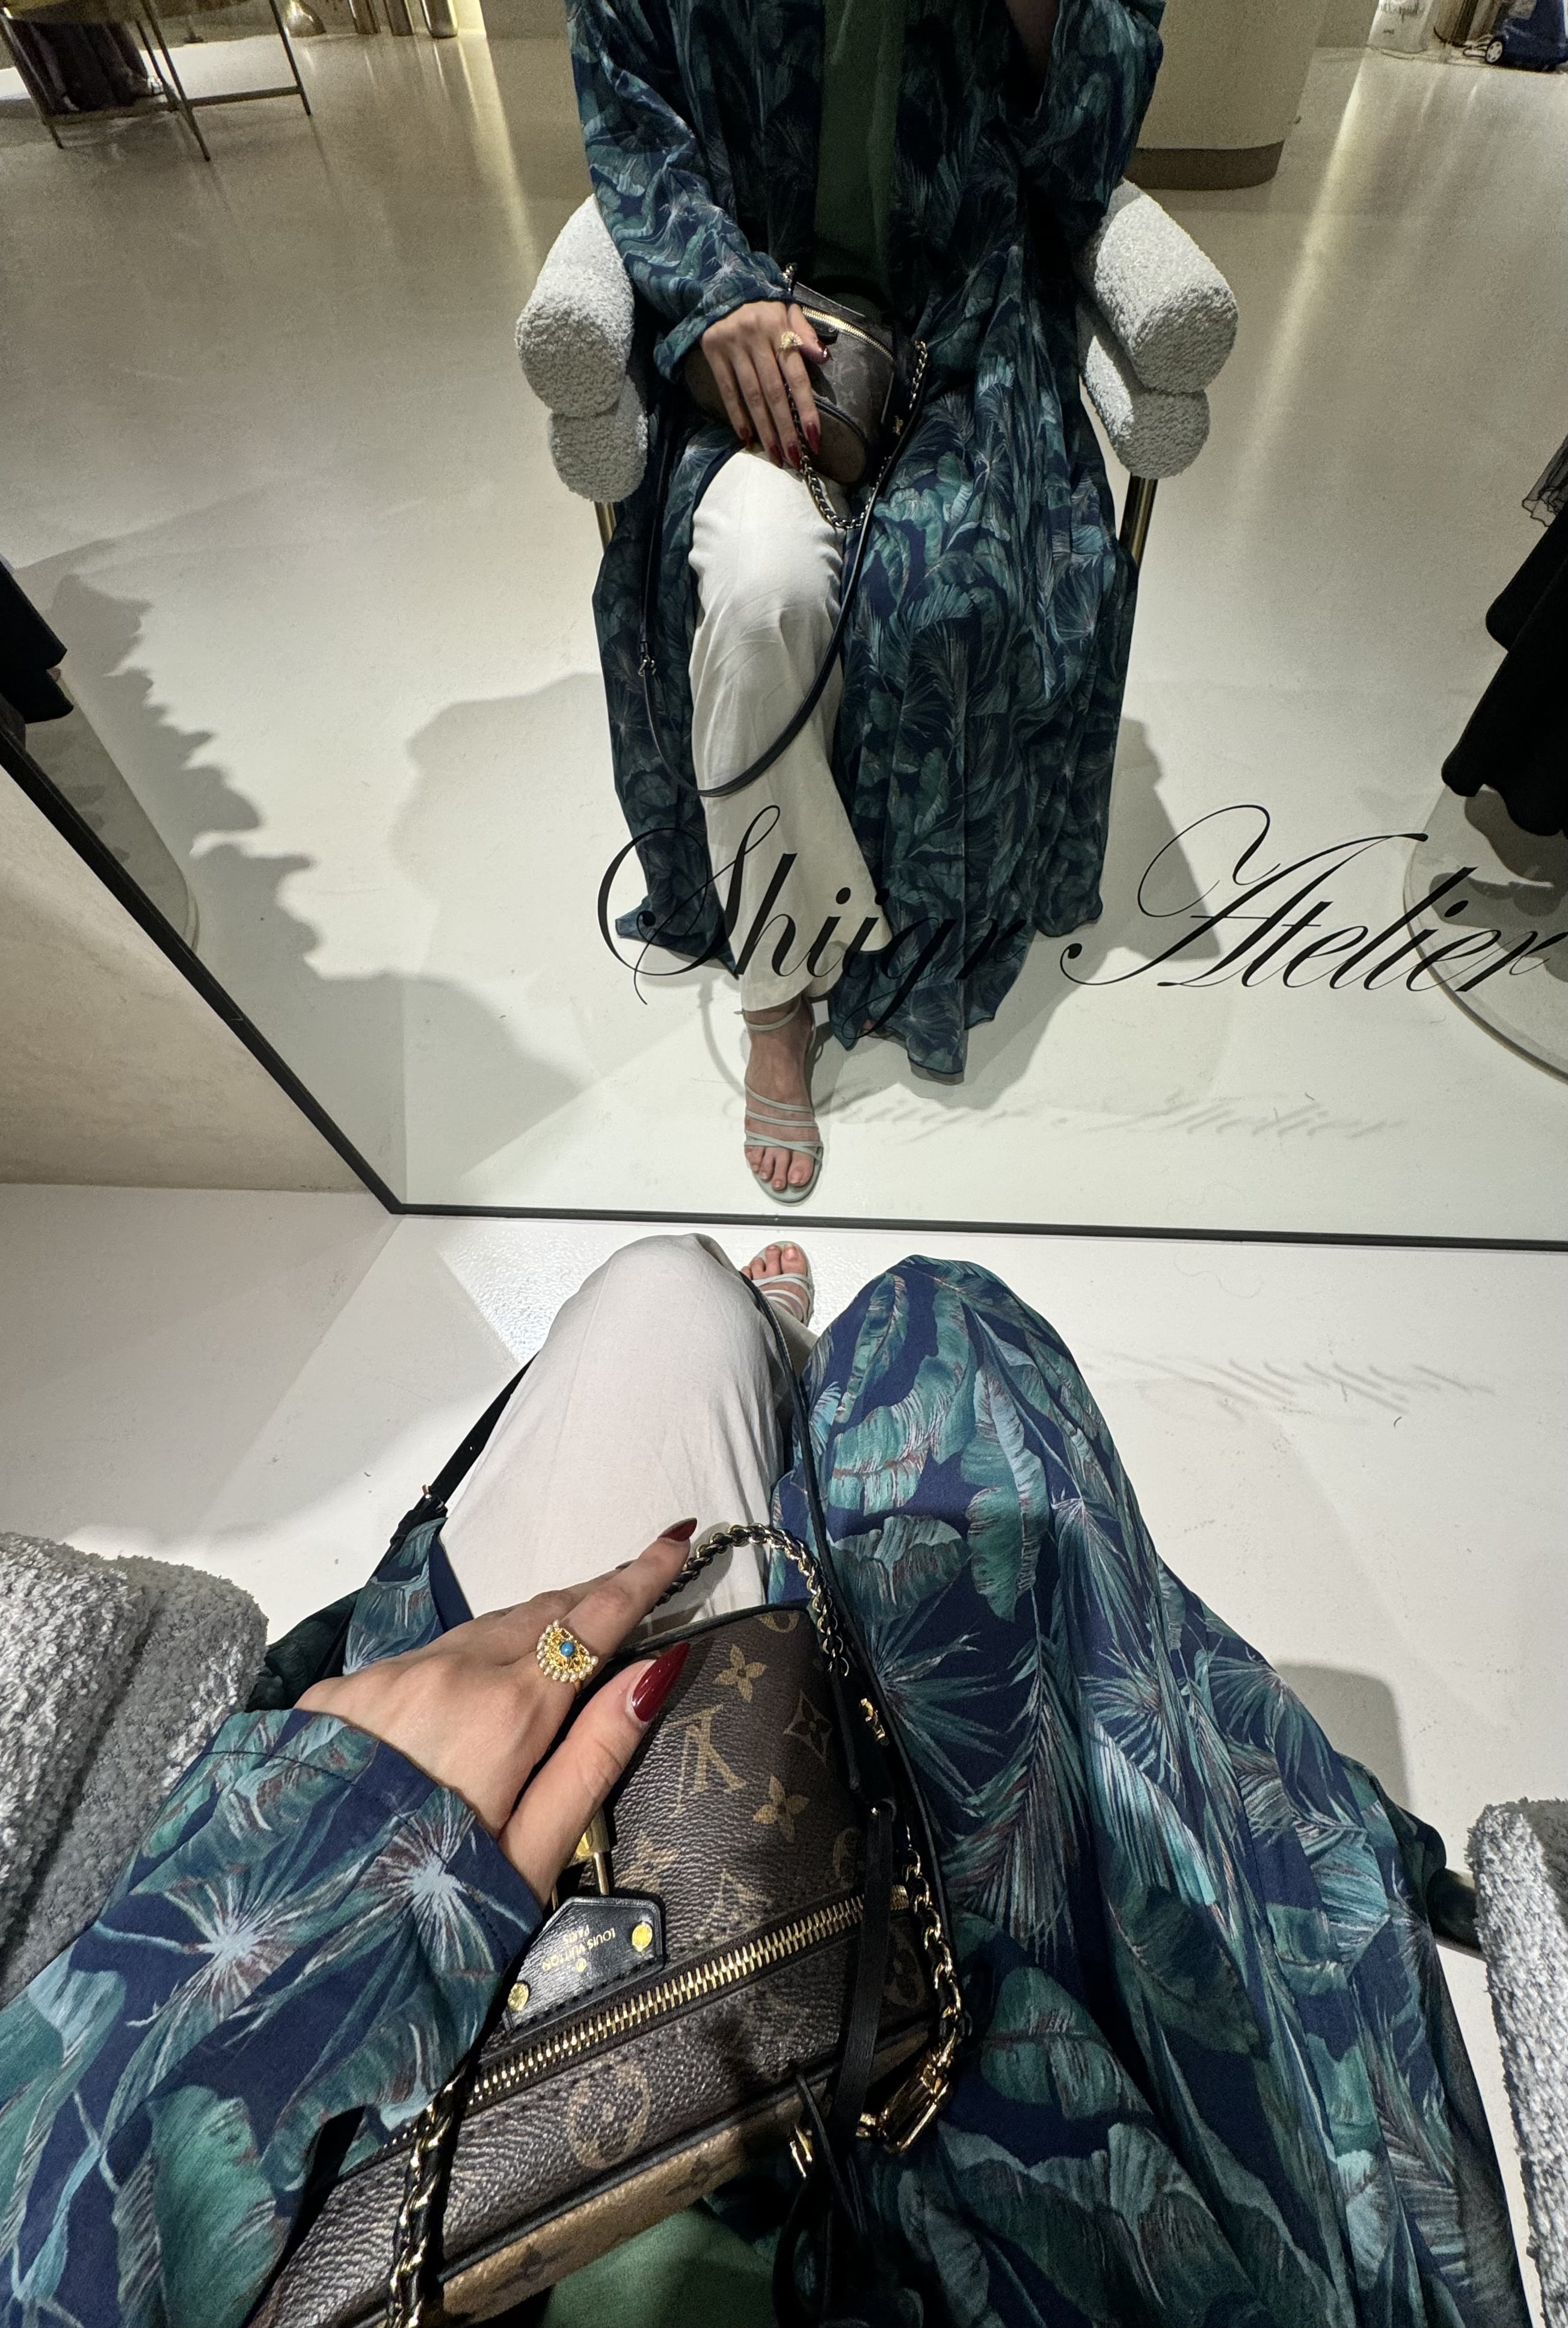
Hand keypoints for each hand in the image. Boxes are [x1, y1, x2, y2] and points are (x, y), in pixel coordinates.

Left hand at [299, 1524, 696, 1898]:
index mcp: (507, 1713)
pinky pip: (418, 1660)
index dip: (638, 1579)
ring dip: (527, 1624)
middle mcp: (446, 1672)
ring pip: (476, 1631)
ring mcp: (386, 1677)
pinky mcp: (339, 1694)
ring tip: (566, 1626)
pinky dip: (461, 1660)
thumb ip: (593, 1757)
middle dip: (589, 1594)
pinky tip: (469, 1689)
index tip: (674, 1541)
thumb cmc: (430, 1910)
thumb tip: (654, 1673)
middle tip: (633, 1580)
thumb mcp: (532, 1853)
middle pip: (537, 1612)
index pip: (590, 1623)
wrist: (285, 1933)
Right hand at [699, 299, 827, 466]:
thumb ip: (805, 333)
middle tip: (794, 459)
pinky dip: (737, 416)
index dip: (805, 409)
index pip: (796, 376)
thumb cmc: (763, 308)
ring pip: (751, 396)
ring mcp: (733, 347)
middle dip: (785, 429)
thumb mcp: (788, 311)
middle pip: (773, 393)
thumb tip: (822, 357)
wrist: (722, 289)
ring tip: (775, 456)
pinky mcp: (713, 354)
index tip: (814, 439)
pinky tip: (747, 438)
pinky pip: (727, 391)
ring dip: (764, 430)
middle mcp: (755, 338)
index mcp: (778, 328)